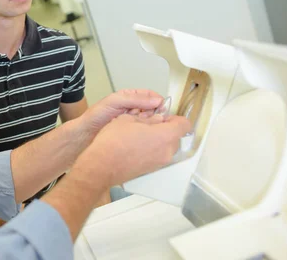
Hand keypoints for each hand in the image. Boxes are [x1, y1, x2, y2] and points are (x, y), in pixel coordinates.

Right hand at [72, 114, 191, 192]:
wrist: (102, 165)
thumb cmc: (114, 140)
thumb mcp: (129, 120)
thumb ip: (147, 119)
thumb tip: (156, 120)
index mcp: (165, 136)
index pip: (184, 124)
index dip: (175, 118)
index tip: (163, 115)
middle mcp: (167, 151)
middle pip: (175, 137)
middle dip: (165, 129)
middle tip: (148, 124)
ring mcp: (159, 162)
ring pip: (166, 147)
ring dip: (157, 139)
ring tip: (139, 135)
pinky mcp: (150, 170)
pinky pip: (157, 155)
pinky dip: (151, 149)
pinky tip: (134, 146)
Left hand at [80, 89, 164, 137]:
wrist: (87, 133)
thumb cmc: (96, 115)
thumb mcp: (115, 101)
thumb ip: (134, 99)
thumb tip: (155, 100)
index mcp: (130, 97)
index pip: (150, 96)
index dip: (157, 100)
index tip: (162, 106)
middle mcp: (134, 108)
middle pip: (153, 109)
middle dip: (154, 113)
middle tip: (150, 117)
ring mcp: (134, 121)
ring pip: (150, 121)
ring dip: (149, 123)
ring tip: (141, 124)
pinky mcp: (133, 133)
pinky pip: (144, 131)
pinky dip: (145, 131)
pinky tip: (140, 133)